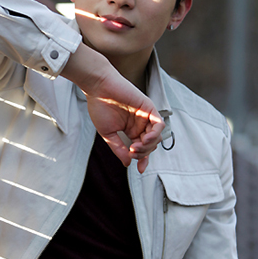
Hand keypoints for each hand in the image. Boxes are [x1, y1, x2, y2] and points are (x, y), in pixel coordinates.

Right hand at [61, 43, 164, 172]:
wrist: (99, 88)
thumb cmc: (100, 107)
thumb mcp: (108, 134)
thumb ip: (119, 148)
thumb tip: (128, 163)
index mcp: (130, 131)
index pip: (142, 149)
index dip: (143, 160)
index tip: (139, 170)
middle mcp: (140, 125)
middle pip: (150, 146)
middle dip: (143, 153)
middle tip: (132, 152)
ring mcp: (145, 117)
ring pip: (156, 137)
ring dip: (148, 146)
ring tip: (136, 147)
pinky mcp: (149, 108)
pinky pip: (159, 125)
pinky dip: (155, 134)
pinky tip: (144, 139)